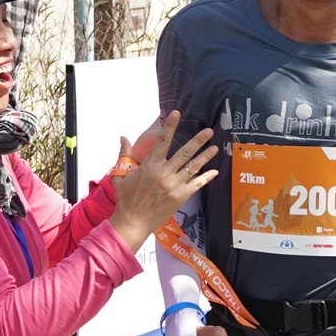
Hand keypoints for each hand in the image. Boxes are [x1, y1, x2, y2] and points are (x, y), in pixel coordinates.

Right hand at [109, 113, 216, 248]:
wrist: (133, 222)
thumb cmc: (126, 199)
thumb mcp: (121, 175)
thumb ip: (124, 155)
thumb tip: (123, 137)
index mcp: (150, 166)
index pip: (162, 141)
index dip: (170, 126)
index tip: (177, 114)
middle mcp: (165, 173)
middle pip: (184, 152)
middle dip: (198, 140)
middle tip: (209, 130)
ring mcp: (175, 185)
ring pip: (193, 167)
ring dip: (205, 156)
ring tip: (215, 147)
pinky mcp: (181, 196)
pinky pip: (197, 184)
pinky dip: (206, 177)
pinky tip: (214, 171)